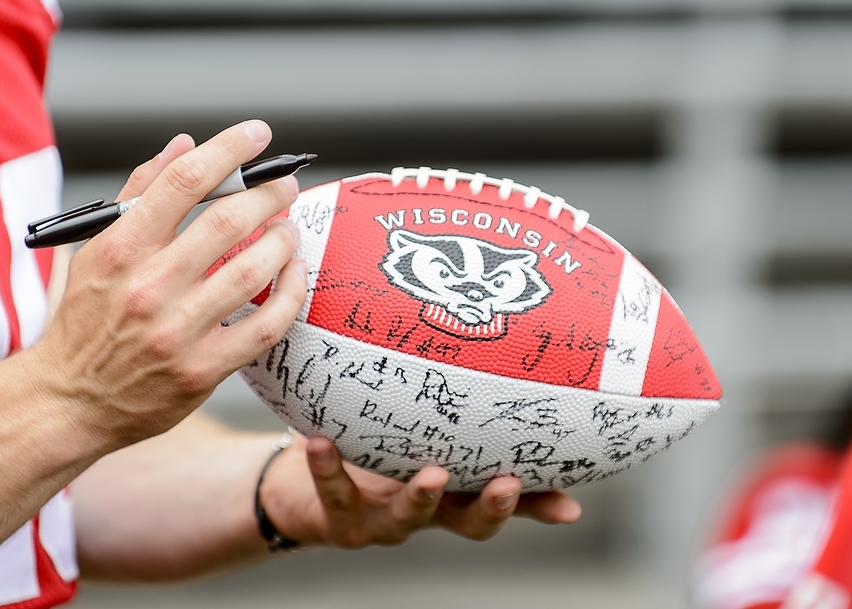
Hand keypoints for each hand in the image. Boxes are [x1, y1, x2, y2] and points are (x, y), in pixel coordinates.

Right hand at [30, 122, 306, 452]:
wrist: (69, 398)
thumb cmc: (85, 319)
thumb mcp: (96, 249)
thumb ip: (139, 194)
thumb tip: (184, 145)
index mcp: (121, 249)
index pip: (183, 181)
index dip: (228, 149)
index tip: (256, 133)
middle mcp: (149, 286)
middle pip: (228, 220)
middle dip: (269, 194)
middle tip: (285, 186)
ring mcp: (177, 331)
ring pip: (253, 271)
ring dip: (283, 241)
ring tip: (288, 229)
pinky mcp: (202, 369)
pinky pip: (265, 326)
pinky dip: (290, 294)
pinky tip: (295, 274)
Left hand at [258, 435, 581, 547]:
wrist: (301, 483)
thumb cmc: (369, 447)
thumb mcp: (412, 428)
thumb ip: (445, 408)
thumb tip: (489, 350)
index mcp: (450, 489)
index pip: (502, 498)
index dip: (537, 506)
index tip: (570, 506)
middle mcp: (424, 510)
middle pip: (466, 521)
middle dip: (490, 507)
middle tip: (508, 484)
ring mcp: (381, 519)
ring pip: (407, 518)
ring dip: (422, 498)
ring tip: (433, 474)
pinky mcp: (337, 517)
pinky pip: (334, 491)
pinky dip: (329, 467)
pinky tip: (321, 440)